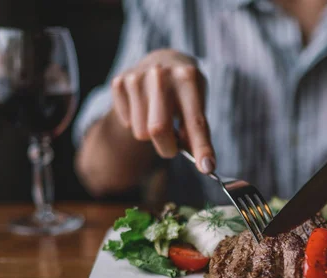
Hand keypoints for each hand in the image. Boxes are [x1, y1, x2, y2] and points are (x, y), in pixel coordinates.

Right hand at [111, 49, 214, 172]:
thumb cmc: (185, 91)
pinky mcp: (120, 82)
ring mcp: (137, 77)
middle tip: (173, 148)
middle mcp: (161, 74)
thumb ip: (197, 132)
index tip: (207, 167)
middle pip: (158, 130)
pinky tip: (144, 107)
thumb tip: (203, 163)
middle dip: (167, 148)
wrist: (162, 60)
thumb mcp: (198, 104)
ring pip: (141, 132)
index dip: (202, 147)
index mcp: (187, 78)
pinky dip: (136, 122)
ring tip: (159, 117)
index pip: (196, 122)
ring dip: (151, 135)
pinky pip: (127, 123)